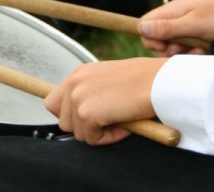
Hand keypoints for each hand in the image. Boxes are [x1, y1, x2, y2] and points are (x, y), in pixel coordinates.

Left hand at [44, 57, 167, 145]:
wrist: (160, 81)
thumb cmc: (144, 81)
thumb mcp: (110, 80)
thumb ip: (92, 93)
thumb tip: (83, 117)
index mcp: (79, 73)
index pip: (54, 102)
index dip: (71, 115)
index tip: (92, 118)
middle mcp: (74, 82)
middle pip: (63, 121)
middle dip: (85, 127)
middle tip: (110, 120)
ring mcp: (78, 97)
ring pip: (77, 133)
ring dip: (99, 132)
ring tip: (120, 119)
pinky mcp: (86, 113)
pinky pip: (92, 139)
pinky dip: (109, 138)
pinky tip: (125, 124)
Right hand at [138, 0, 213, 56]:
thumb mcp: (192, 24)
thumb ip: (167, 27)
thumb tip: (141, 27)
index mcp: (172, 10)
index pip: (146, 23)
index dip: (150, 38)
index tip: (163, 47)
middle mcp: (176, 19)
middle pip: (157, 38)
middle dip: (167, 48)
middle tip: (181, 50)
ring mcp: (185, 29)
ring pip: (171, 47)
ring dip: (181, 53)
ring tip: (196, 50)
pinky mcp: (195, 39)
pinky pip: (185, 50)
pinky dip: (191, 54)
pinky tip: (202, 51)